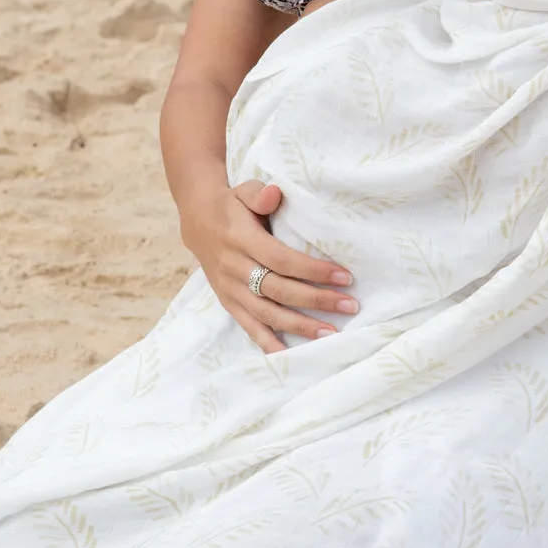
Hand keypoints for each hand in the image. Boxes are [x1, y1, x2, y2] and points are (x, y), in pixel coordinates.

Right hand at [181, 178, 358, 352]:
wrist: (198, 223)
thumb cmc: (232, 206)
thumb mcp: (243, 190)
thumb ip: (259, 194)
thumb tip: (274, 194)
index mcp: (241, 239)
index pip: (281, 259)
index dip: (313, 270)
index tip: (344, 276)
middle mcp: (234, 267)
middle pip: (279, 290)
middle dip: (316, 300)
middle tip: (350, 306)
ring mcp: (230, 289)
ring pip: (266, 313)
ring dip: (299, 326)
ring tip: (330, 334)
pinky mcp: (228, 302)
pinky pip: (249, 326)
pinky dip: (268, 343)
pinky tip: (289, 357)